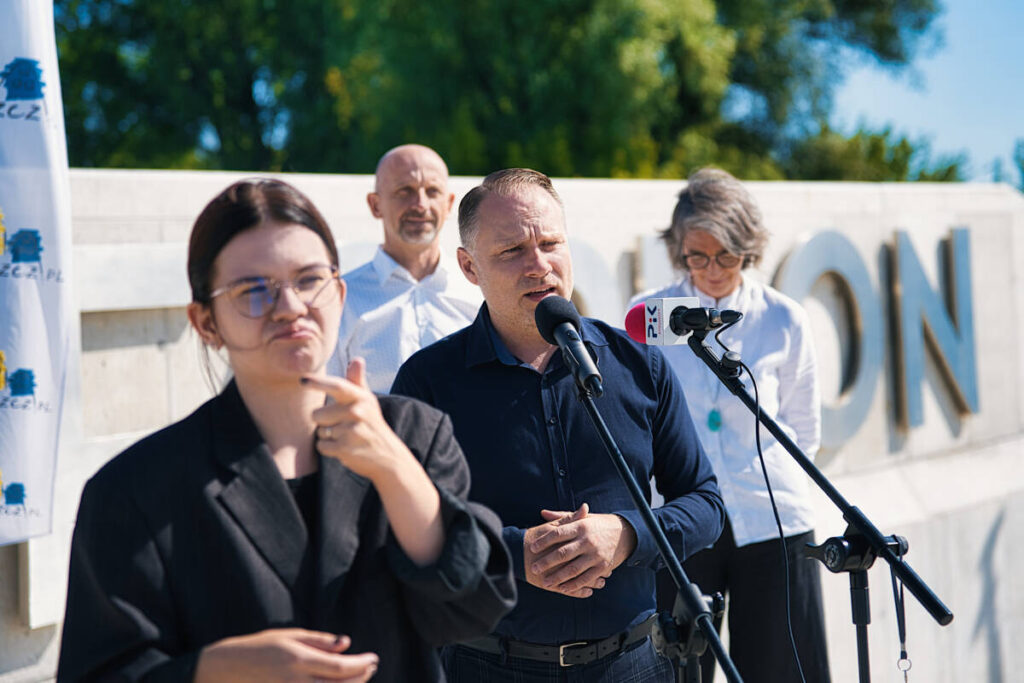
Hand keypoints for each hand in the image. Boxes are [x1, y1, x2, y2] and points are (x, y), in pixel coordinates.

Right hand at [195, 629, 377, 681]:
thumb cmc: (259, 647)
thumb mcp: (289, 636)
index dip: (362, 664)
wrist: (226, 670)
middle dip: (361, 677)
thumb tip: (346, 642)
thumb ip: (319, 641)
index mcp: (299, 660)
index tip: (373, 657)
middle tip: (371, 666)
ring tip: (360, 677)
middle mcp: (296, 682)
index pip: (341, 667)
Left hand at [304, 358, 414, 483]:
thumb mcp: (368, 402)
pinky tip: (345, 447)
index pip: (338, 386)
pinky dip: (329, 449)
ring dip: (328, 436)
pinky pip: (321, 446)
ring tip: (347, 437)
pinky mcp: (345, 449)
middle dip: (324, 421)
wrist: (388, 456)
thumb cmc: (372, 424)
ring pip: (319, 431)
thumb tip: (357, 359)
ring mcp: (351, 431)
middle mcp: (357, 412)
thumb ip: (357, 381)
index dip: (318, 382)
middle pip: (317, 415)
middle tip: (344, 425)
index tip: (302, 380)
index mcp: (361, 398)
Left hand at [525, 504, 636, 597]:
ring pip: (573, 569)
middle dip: (546, 562)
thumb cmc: (599, 524)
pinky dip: (573, 585)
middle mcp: (588, 541)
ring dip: (557, 577)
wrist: (625, 533)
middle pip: (562, 553)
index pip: (558, 533)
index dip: (544, 541)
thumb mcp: (582, 519)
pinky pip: (585, 578)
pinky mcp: (602, 567)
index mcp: (581, 526)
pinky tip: (562, 588)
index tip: (532, 547)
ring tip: (545, 582)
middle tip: (534, 568)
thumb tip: (542, 513)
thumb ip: (562, 517)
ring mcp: (596, 555)